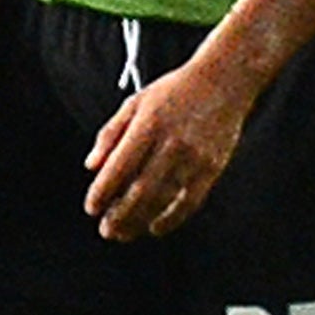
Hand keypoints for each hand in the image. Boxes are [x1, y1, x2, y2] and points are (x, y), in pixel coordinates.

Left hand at [84, 53, 254, 240]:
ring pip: (163, 199)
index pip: (119, 167)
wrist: (223, 81)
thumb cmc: (174, 91)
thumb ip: (111, 133)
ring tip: (124, 233)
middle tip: (106, 231)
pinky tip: (156, 227)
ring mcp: (194, 157)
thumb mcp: (136, 102)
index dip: (102, 192)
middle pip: (139, 190)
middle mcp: (171, 143)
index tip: (91, 208)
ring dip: (140, 221)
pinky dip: (172, 219)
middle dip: (119, 215)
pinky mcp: (212, 168)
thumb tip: (91, 166)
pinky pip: (190, 202)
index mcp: (148, 124)